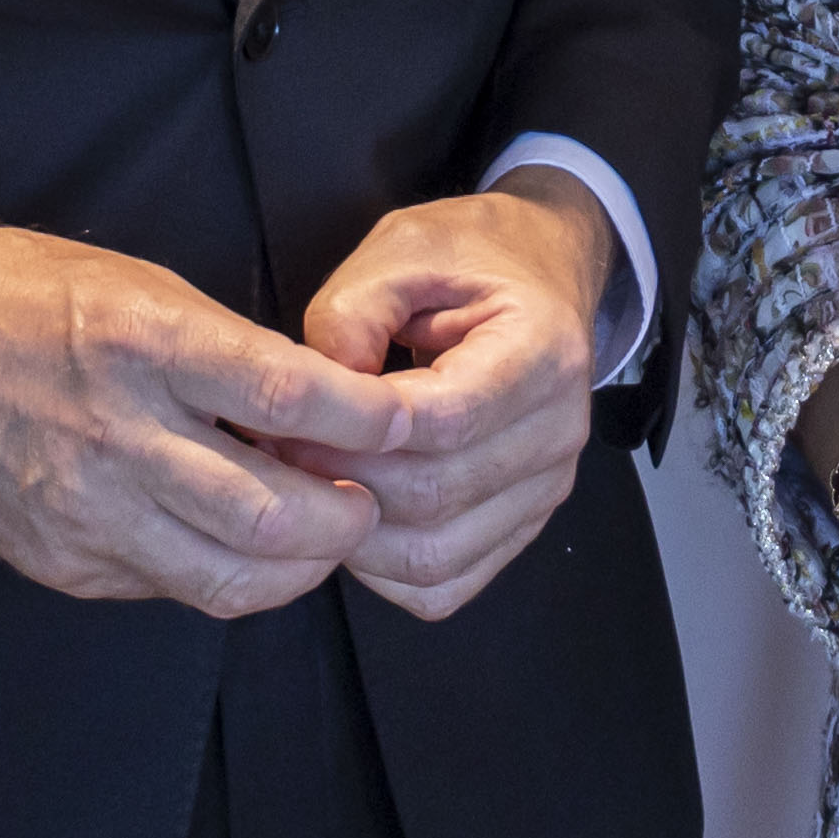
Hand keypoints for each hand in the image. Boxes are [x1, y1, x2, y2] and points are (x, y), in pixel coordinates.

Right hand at [0, 209, 414, 614]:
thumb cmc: (17, 296)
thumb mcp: (135, 282)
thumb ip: (223, 349)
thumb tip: (313, 404)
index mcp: (144, 342)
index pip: (287, 398)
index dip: (365, 422)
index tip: (406, 425)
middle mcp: (118, 434)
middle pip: (270, 513)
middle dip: (346, 519)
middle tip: (371, 500)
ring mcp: (87, 510)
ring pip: (229, 574)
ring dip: (298, 566)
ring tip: (322, 536)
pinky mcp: (63, 561)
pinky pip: (169, 587)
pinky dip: (223, 573)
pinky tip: (240, 545)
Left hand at [295, 178, 613, 621]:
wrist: (537, 278)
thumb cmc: (468, 260)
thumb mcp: (402, 250)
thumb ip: (353, 314)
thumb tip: (316, 396)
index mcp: (545, 353)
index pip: (446, 421)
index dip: (357, 433)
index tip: (290, 419)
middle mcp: (559, 434)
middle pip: (435, 497)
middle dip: (341, 482)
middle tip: (279, 453)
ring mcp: (546, 491)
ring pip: (434, 557)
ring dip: (353, 536)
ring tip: (309, 485)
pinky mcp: (521, 530)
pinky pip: (443, 587)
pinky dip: (382, 572)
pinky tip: (354, 520)